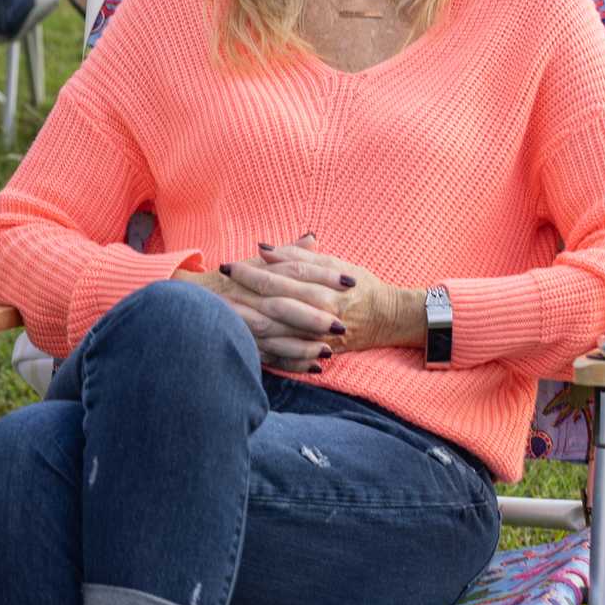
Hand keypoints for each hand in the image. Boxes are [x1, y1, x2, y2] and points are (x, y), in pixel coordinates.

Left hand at [190, 233, 412, 369]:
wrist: (388, 319)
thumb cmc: (360, 285)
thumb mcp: (335, 264)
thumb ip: (300, 256)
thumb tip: (264, 248)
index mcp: (325, 288)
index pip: (282, 277)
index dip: (253, 271)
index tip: (228, 265)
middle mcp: (321, 314)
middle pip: (274, 303)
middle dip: (242, 295)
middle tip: (215, 291)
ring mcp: (318, 337)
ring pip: (276, 331)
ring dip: (245, 322)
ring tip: (219, 313)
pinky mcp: (317, 353)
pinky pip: (285, 356)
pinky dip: (262, 348)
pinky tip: (240, 341)